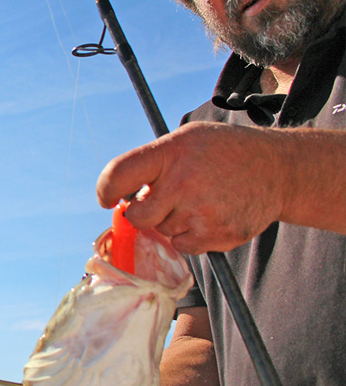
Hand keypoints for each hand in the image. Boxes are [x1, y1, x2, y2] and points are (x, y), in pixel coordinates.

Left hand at [96, 122, 283, 254]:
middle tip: (160, 201)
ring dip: (171, 221)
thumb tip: (121, 194)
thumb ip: (152, 162)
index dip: (106, 190)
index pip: (117, 175)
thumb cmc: (223, 152)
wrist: (278, 169)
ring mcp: (201, 211)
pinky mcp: (216, 235)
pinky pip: (182, 246)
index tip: (108, 197)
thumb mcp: (185, 140)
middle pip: (137, 216)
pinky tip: (208, 215)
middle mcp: (183, 182)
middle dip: (141, 212)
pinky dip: (188, 236)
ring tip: (197, 199)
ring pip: (161, 231)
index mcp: (170, 153)